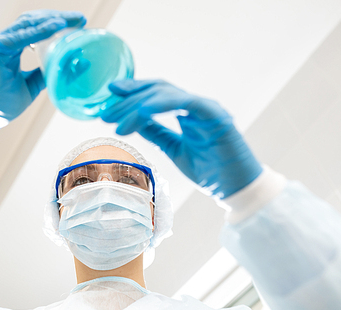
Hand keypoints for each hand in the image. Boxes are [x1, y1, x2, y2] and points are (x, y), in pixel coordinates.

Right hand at [0, 10, 85, 125]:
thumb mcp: (30, 87)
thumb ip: (45, 73)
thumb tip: (72, 65)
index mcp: (9, 49)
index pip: (34, 29)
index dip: (55, 24)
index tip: (78, 25)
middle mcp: (1, 41)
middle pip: (32, 22)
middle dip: (57, 18)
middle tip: (80, 19)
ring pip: (26, 24)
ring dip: (51, 20)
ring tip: (73, 21)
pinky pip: (18, 37)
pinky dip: (38, 31)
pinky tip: (56, 26)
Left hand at [100, 79, 262, 198]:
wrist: (234, 188)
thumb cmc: (209, 170)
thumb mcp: (173, 149)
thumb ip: (156, 132)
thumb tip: (133, 120)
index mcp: (186, 112)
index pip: (156, 93)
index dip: (134, 91)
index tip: (111, 94)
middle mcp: (195, 106)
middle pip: (157, 91)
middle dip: (129, 100)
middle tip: (105, 114)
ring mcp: (206, 108)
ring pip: (167, 94)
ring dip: (138, 105)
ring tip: (116, 120)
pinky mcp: (215, 116)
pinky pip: (186, 102)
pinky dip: (163, 104)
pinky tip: (142, 111)